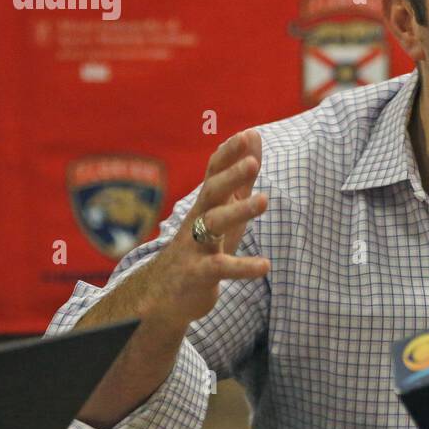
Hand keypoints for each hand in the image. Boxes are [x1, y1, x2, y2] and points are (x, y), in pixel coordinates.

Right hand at [145, 130, 270, 326]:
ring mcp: (195, 247)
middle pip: (211, 193)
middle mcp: (197, 220)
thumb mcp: (223, 209)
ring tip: (265, 200)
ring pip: (213, 225)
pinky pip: (220, 268)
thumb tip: (254, 135)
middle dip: (231, 176)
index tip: (248, 135)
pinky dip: (242, 267)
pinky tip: (264, 266)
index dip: (229, 154)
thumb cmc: (202, 244)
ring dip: (238, 212)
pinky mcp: (198, 275)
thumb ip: (240, 176)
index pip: (214, 173)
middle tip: (253, 163)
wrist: (163, 294)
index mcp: (206, 204)